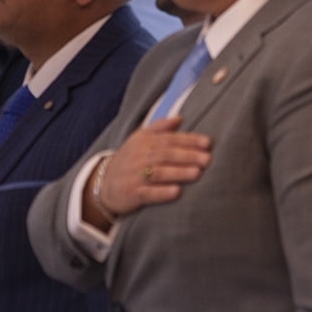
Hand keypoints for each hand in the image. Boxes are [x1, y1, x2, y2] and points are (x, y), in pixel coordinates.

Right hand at [86, 118, 212, 227]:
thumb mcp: (139, 138)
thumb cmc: (129, 160)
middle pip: (167, 155)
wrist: (103, 183)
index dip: (190, 140)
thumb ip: (160, 127)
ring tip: (197, 173)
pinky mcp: (132, 193)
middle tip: (208, 159)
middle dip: (189, 156)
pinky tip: (176, 192)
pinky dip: (162, 193)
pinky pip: (148, 193)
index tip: (208, 143)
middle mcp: (140, 156)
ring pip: (159, 172)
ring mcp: (135, 175)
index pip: (170, 139)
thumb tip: (179, 118)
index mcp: (145, 141)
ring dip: (179, 172)